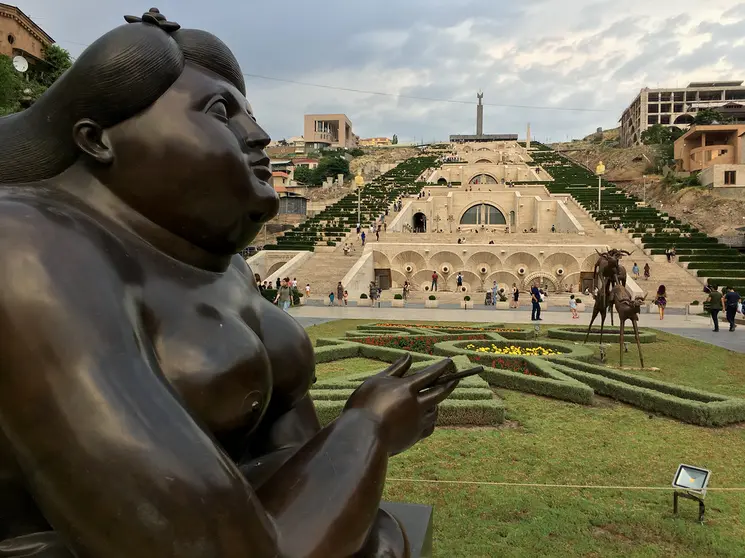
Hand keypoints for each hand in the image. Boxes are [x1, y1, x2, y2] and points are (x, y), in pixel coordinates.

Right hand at [344, 355, 458, 455]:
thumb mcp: (377, 381)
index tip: (450, 362)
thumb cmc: (365, 405)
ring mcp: (418, 421)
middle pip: (440, 392)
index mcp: (407, 388)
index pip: (430, 374)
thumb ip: (396, 369)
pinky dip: (430, 419)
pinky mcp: (415, 436)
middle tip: (455, 378)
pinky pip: (429, 426)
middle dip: (450, 383)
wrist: (361, 436)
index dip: (442, 368)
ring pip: (435, 410)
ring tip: (435, 398)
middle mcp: (417, 404)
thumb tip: (409, 356)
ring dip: (437, 402)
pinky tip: (426, 417)